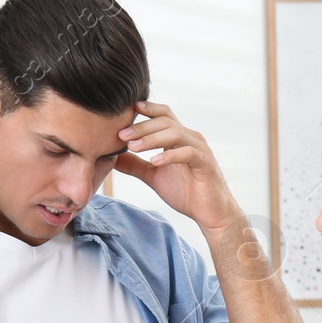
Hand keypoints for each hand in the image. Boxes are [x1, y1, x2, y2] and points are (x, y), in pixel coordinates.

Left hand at [115, 101, 240, 231]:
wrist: (209, 213)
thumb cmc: (186, 192)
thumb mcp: (153, 176)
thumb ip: (135, 164)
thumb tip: (111, 156)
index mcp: (179, 138)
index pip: (163, 115)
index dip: (147, 109)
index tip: (126, 110)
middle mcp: (191, 138)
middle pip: (165, 121)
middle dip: (141, 126)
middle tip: (121, 134)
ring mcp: (200, 150)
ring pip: (175, 133)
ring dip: (152, 139)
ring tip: (133, 147)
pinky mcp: (206, 164)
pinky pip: (188, 153)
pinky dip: (170, 156)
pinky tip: (153, 162)